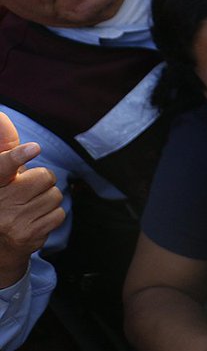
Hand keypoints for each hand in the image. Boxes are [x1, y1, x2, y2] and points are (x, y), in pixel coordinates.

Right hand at [0, 113, 64, 286]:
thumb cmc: (3, 199)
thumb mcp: (2, 175)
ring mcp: (14, 220)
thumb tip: (1, 115)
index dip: (16, 157)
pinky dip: (52, 216)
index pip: (2, 167)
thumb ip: (5, 148)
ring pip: (55, 196)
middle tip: (26, 191)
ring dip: (47, 200)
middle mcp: (1, 201)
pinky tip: (35, 220)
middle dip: (41, 182)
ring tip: (29, 207)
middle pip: (44, 177)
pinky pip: (58, 214)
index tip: (32, 148)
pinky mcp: (29, 235)